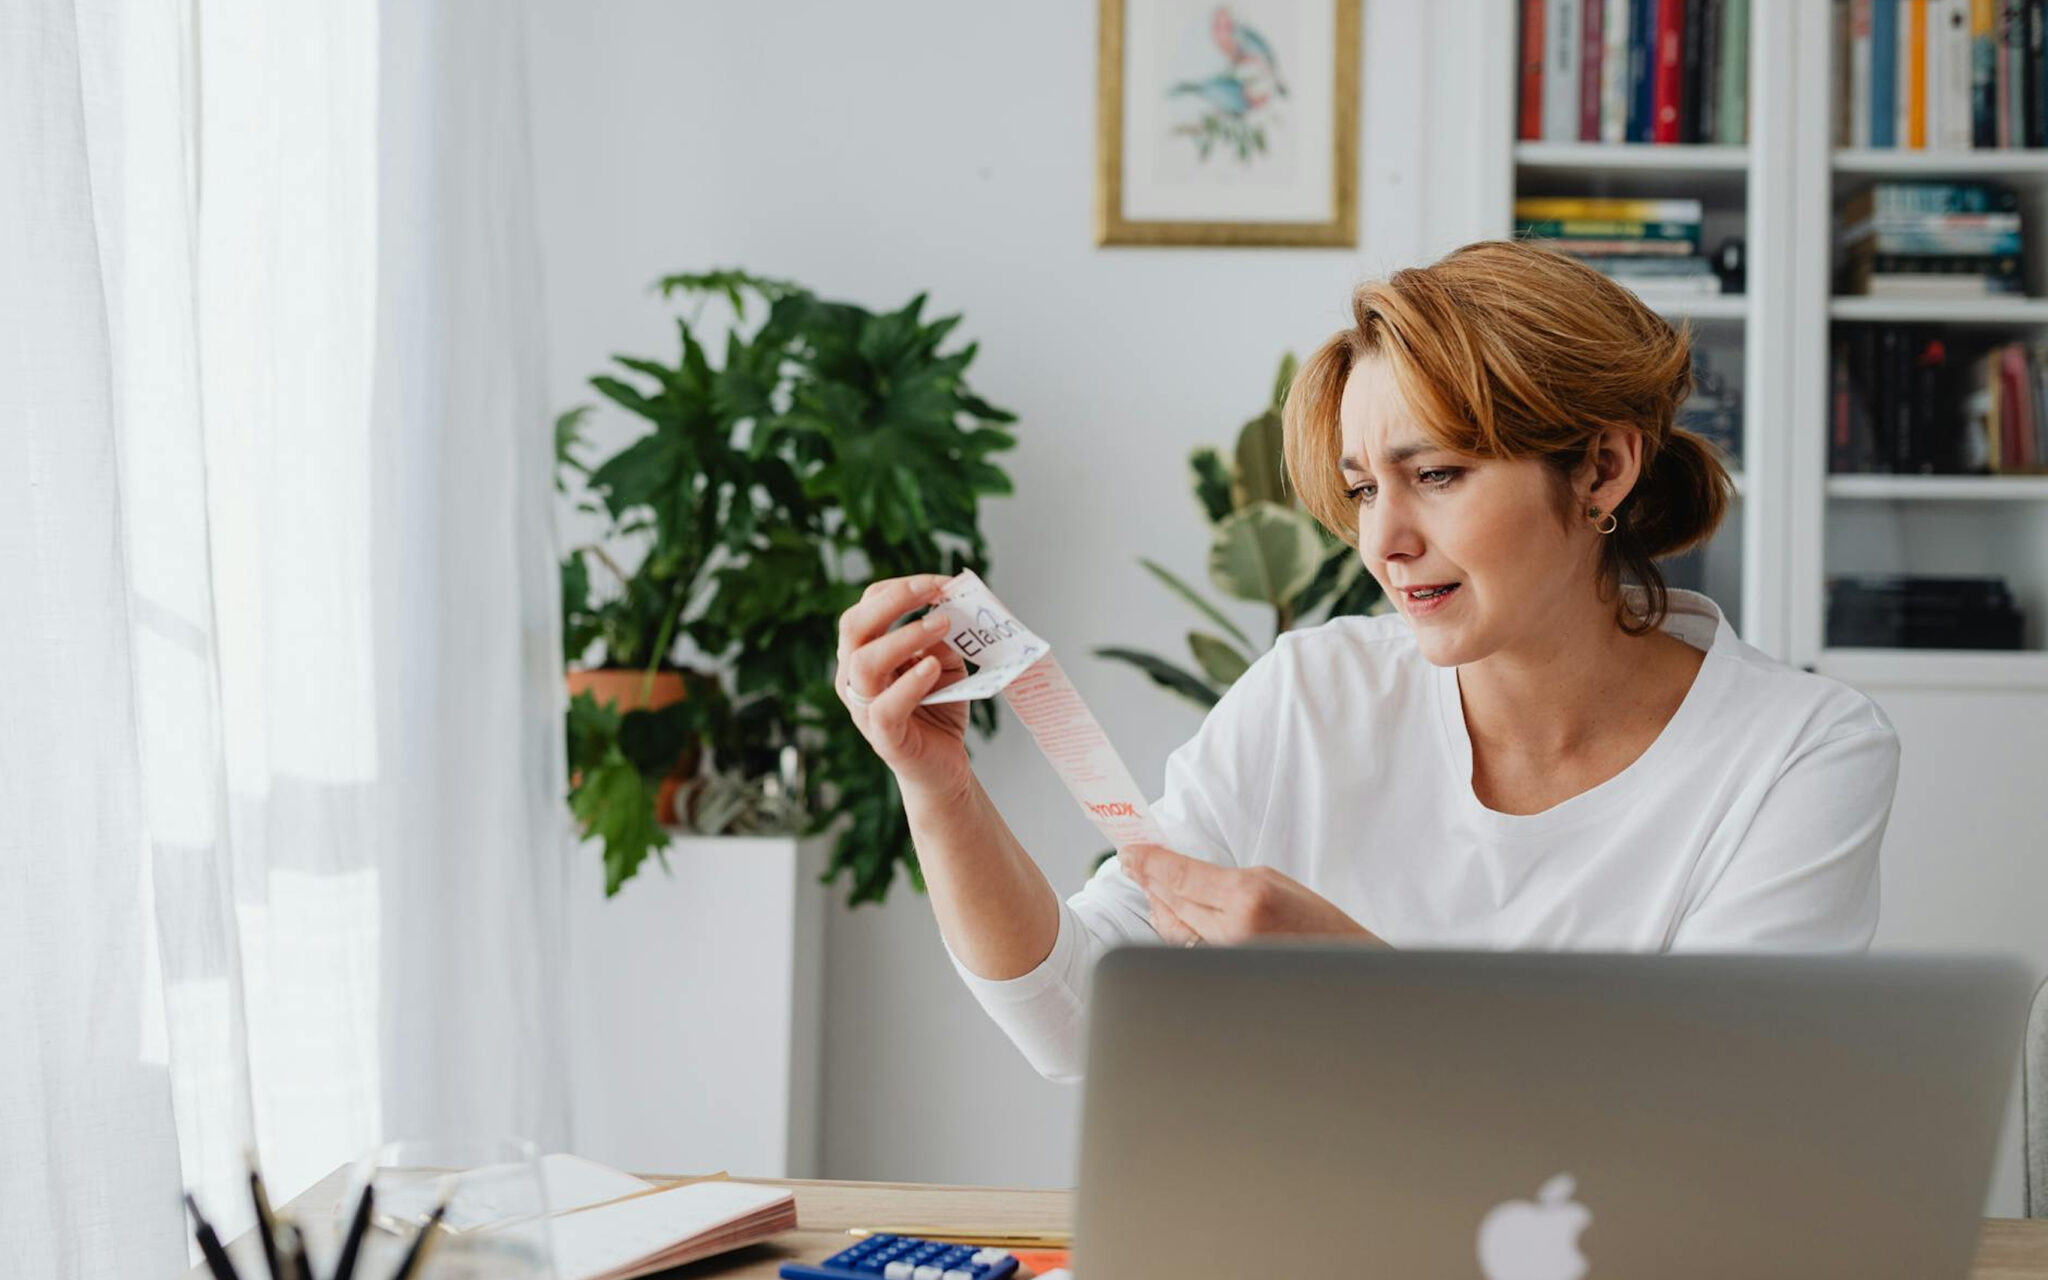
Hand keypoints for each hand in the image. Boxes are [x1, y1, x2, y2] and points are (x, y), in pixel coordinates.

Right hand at [836, 574, 973, 799]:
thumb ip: (943, 637)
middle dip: (893, 600)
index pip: (867, 606)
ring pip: (864, 663)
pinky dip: (909, 683)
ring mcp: (863, 708)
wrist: (944, 768)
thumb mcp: (945, 662)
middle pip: (853, 626)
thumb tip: (953, 605)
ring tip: (942, 624)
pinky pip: (884, 707)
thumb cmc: (939, 710)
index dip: (902, 587)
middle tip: (933, 590)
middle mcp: (854, 677)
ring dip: (905, 636)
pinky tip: (933, 667)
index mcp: (864, 652)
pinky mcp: (883, 737)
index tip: (942, 582)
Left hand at [1118, 842, 1383, 946]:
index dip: (1150, 861)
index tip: (1131, 851)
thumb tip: (1178, 875)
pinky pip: (1186, 951)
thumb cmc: (1318, 926)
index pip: (1180, 876)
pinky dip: (1175, 930)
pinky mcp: (1224, 978)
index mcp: (1248, 897)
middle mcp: (1232, 932)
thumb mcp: (1274, 883)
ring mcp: (1226, 960)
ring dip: (1159, 905)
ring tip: (1151, 886)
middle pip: (1170, 901)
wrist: (1348, 968)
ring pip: (1172, 929)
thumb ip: (1224, 880)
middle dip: (1149, 880)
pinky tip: (1172, 916)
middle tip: (1133, 863)